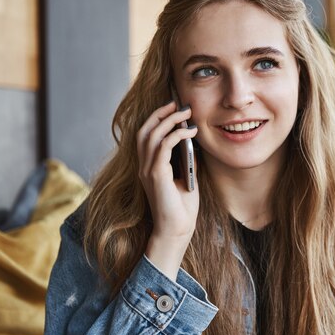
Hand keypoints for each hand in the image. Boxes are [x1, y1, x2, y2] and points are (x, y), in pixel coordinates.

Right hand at [136, 101, 198, 279]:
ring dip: (169, 121)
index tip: (174, 107)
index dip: (158, 118)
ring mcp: (147, 171)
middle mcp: (143, 166)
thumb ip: (184, 158)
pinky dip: (175, 135)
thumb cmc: (182, 207)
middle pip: (144, 130)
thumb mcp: (186, 176)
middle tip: (178, 104)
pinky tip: (189, 132)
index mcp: (148, 166)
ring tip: (186, 113)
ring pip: (151, 135)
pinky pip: (162, 147)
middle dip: (161, 114)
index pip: (146, 135)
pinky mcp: (156, 176)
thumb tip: (191, 139)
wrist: (177, 230)